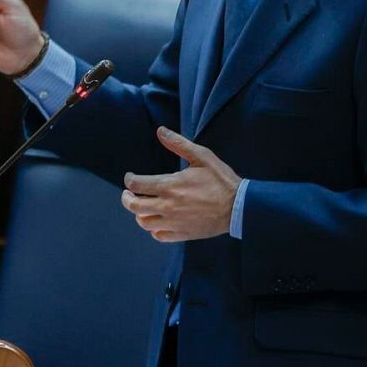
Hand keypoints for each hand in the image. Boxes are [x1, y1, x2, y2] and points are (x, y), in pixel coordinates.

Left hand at [122, 127, 240, 242]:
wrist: (239, 207)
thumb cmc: (221, 180)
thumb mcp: (202, 156)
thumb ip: (179, 144)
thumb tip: (160, 131)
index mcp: (169, 186)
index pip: (136, 185)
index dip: (129, 180)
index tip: (130, 178)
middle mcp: (167, 206)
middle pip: (133, 206)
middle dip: (127, 198)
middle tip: (129, 194)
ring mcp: (174, 222)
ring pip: (143, 223)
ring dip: (139, 214)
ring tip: (143, 207)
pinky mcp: (182, 234)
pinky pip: (159, 235)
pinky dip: (154, 229)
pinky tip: (158, 221)